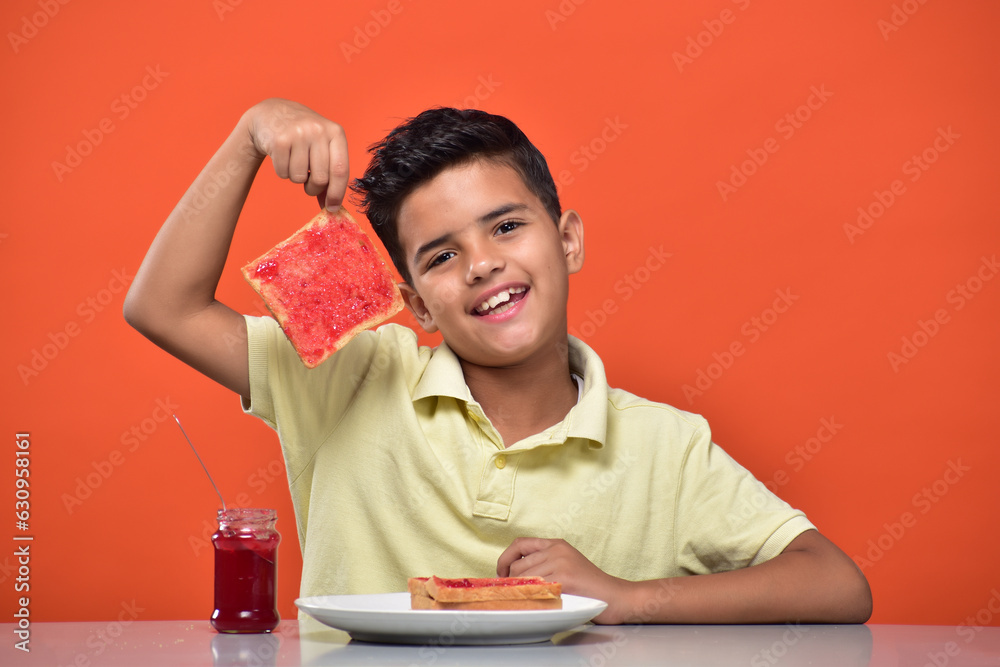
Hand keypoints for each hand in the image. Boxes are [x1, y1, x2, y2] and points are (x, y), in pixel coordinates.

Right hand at [244, 98, 348, 210]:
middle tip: (307, 181)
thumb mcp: (321, 148)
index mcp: (335, 132)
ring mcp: (299, 133)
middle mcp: (318, 130)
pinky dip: (282, 171)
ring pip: (300, 178)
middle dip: (313, 188)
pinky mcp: (279, 140)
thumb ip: (329, 175)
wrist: (271, 114)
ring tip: (294, 161)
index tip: (332, 208)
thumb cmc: (302, 137)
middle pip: (321, 179)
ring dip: (296, 178)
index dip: (337, 193)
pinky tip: (282, 156)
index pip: (340, 170)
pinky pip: (283, 173)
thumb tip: (332, 208)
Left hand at [497, 537, 631, 623]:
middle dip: (513, 582)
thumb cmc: (591, 587)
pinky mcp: (565, 578)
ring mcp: (561, 562)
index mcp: (556, 544)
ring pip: (525, 578)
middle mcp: (557, 549)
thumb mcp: (566, 565)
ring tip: (531, 601)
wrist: (617, 597)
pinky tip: (539, 603)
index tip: (501, 572)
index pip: (519, 544)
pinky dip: (532, 598)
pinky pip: (536, 588)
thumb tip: (512, 574)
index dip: (505, 558)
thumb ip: (544, 564)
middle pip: (518, 565)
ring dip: (523, 592)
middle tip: (517, 595)